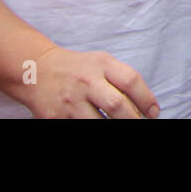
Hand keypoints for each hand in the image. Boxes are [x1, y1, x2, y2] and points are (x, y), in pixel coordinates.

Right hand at [23, 45, 159, 118]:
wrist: (36, 71)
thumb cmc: (78, 68)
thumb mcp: (102, 63)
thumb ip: (122, 79)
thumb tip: (144, 106)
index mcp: (101, 64)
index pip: (130, 80)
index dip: (146, 99)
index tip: (154, 113)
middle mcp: (86, 82)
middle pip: (116, 105)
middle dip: (133, 119)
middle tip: (139, 123)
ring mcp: (70, 101)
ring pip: (99, 123)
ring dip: (114, 126)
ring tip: (120, 124)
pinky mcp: (56, 118)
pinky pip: (80, 128)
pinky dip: (92, 128)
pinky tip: (98, 124)